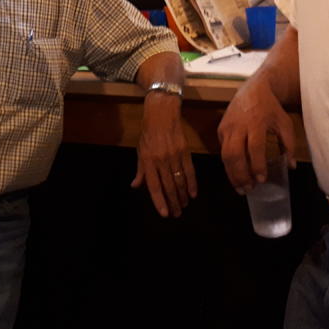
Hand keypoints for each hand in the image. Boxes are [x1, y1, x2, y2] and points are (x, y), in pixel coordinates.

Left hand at [131, 92, 196, 216]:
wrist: (162, 114)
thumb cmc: (148, 133)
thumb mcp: (140, 151)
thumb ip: (140, 170)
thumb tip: (136, 186)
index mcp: (148, 161)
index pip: (153, 186)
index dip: (159, 201)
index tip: (165, 213)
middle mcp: (161, 160)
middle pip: (168, 187)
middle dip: (173, 203)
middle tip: (177, 214)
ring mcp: (174, 156)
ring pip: (179, 181)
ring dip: (182, 196)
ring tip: (184, 206)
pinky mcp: (185, 151)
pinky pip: (189, 171)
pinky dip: (192, 184)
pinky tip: (193, 194)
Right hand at [217, 76, 294, 192]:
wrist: (254, 89)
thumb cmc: (271, 108)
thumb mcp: (285, 123)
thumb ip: (288, 145)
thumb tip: (291, 166)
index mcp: (257, 122)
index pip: (254, 147)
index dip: (257, 165)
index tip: (262, 179)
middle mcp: (239, 125)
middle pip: (234, 153)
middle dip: (240, 174)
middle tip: (249, 189)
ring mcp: (227, 127)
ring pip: (225, 154)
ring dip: (232, 174)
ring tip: (241, 188)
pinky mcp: (221, 129)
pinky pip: (222, 150)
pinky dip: (228, 165)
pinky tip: (236, 176)